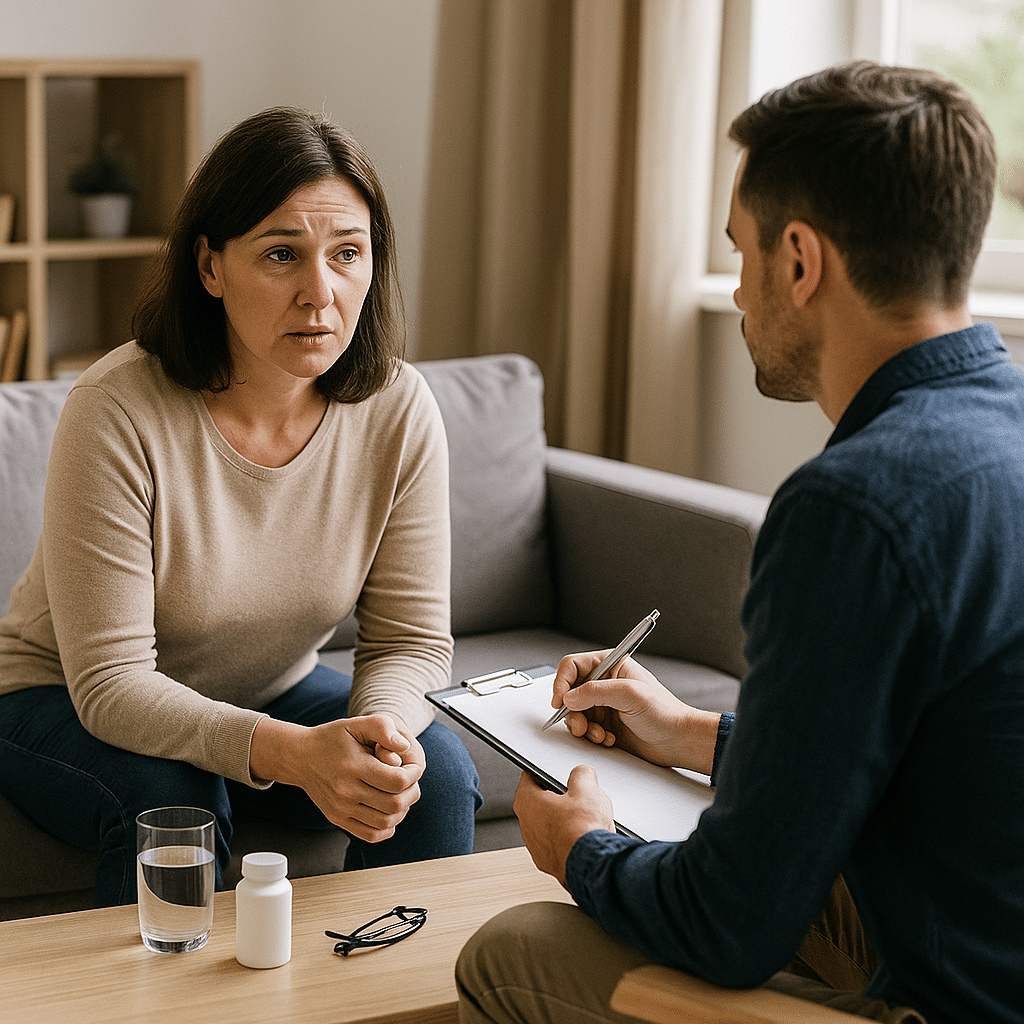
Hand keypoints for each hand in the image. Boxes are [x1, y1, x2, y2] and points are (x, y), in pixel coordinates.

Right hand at [250, 714, 424, 842]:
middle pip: (395, 804)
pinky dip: (388, 826)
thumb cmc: (333, 738)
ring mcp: (341, 809)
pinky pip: (372, 835)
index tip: (413, 766)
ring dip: (402, 809)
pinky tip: (387, 809)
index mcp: (353, 766)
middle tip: (410, 780)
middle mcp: (346, 792)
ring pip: (386, 822)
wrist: (301, 757)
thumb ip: (383, 728)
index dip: (414, 774)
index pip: (397, 781)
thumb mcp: (356, 723)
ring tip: (401, 793)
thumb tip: (405, 746)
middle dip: (411, 792)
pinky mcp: (338, 819)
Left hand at [514, 766, 613, 886]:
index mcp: (527, 801)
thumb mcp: (587, 788)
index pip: (529, 776)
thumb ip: (581, 774)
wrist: (592, 866)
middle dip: (560, 797)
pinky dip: (569, 840)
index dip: (544, 770)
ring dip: (565, 820)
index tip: (552, 770)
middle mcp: (526, 825)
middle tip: (577, 794)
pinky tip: (586, 837)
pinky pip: (558, 843)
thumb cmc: (582, 829)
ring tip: (586, 818)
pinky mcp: (548, 862)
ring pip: (550, 824)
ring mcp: (536, 846)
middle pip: (541, 802)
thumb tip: (582, 774)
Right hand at [552, 653, 719, 775]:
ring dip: (583, 726)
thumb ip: (595, 692)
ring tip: (599, 734)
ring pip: (574, 713)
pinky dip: (592, 736)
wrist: (678, 741)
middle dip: (572, 711)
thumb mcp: (629, 694)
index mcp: (611, 665)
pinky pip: (584, 729)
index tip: (560, 701)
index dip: (562, 682)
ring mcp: (604, 704)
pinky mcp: (605, 724)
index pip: (573, 666)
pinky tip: (609, 739)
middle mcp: (605, 683)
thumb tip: (569, 697)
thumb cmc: (664, 712)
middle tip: (580, 724)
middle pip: (570, 691)